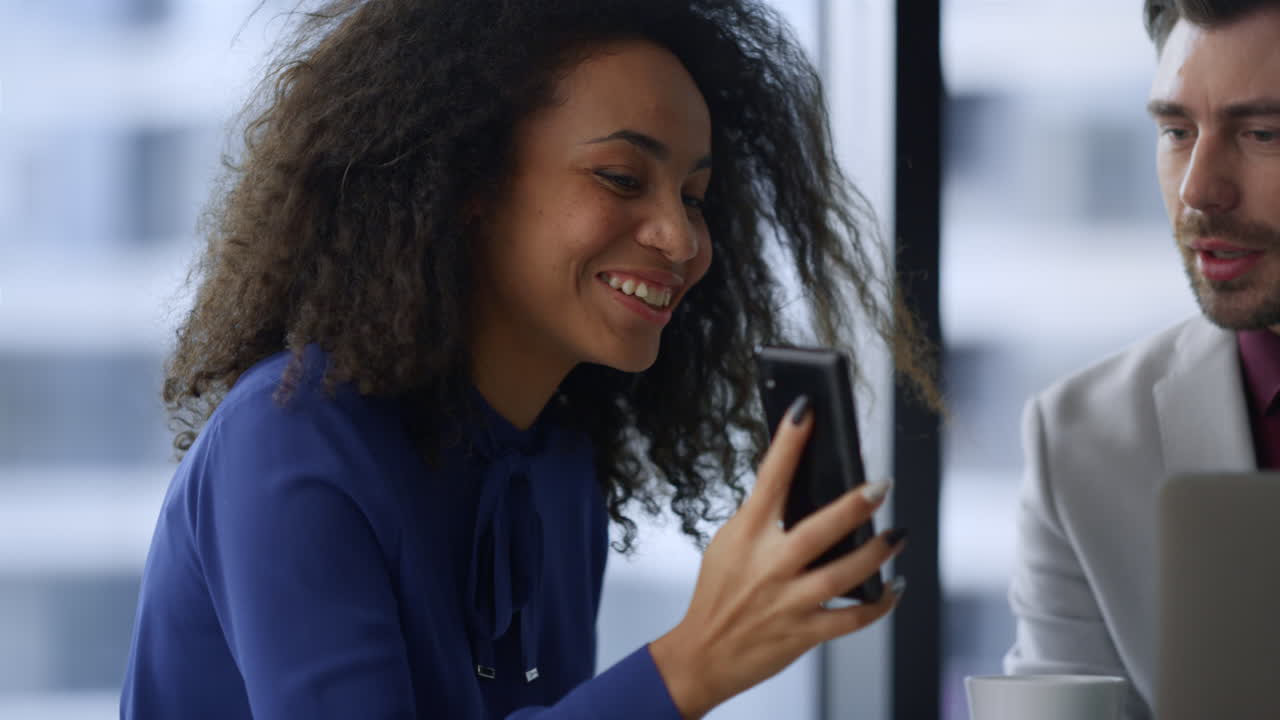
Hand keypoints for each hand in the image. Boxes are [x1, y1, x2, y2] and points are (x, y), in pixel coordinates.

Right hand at [648, 396, 905, 719]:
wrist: (703, 653)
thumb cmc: (718, 593)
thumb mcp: (728, 544)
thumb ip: (761, 519)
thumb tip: (806, 490)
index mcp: (745, 534)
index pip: (770, 478)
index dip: (789, 442)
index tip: (807, 410)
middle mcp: (768, 565)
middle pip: (820, 529)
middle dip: (855, 505)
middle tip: (882, 484)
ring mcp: (788, 600)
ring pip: (845, 573)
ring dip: (878, 552)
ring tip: (898, 534)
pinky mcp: (803, 631)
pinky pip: (853, 618)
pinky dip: (879, 603)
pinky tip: (893, 587)